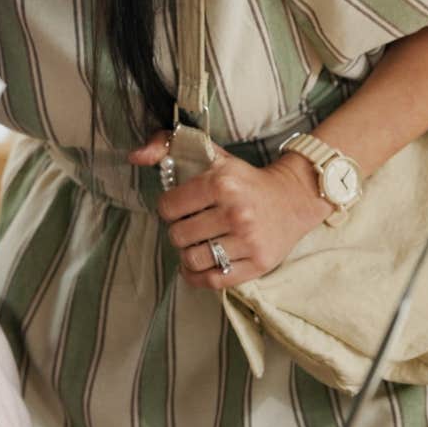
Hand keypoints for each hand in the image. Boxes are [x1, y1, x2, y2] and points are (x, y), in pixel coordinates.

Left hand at [129, 133, 330, 289]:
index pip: (168, 207)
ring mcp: (249, 240)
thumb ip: (167, 145)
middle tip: (191, 226)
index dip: (169, 208)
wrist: (293, 198)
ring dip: (188, 255)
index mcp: (221, 183)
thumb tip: (134, 156)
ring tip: (197, 244)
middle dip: (179, 232)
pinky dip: (199, 276)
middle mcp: (236, 212)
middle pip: (178, 236)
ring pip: (192, 260)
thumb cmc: (244, 179)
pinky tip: (199, 265)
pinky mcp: (259, 263)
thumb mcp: (211, 155)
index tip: (181, 207)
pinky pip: (213, 280)